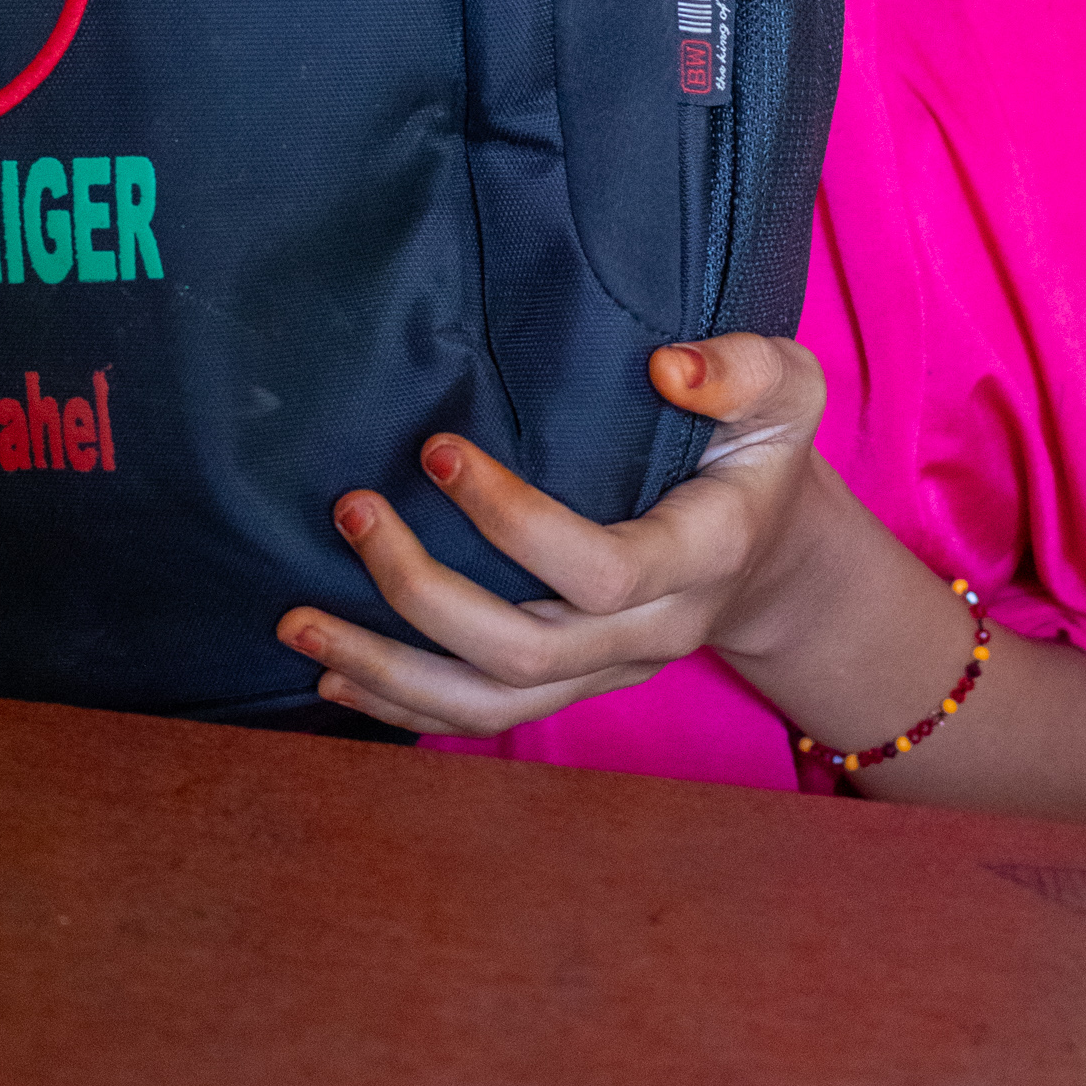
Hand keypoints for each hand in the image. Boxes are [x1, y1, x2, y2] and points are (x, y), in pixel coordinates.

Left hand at [276, 334, 825, 738]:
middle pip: (525, 648)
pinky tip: (329, 678)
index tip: (436, 451)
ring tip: (297, 622)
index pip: (600, 567)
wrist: (773, 554)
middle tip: (351, 510)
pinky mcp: (572, 686)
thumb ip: (742, 366)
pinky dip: (398, 707)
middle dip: (422, 591)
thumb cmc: (760, 450)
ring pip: (490, 704)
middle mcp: (653, 630)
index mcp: (702, 554)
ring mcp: (608, 670)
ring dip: (385, 670)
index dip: (512, 522)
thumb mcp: (788, 387)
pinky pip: (480, 719)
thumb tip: (666, 367)